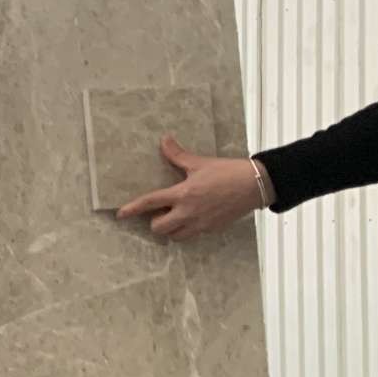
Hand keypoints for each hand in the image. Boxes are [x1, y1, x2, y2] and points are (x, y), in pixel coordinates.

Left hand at [116, 135, 266, 240]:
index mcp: (183, 194)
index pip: (150, 203)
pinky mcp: (212, 229)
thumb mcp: (200, 163)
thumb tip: (164, 140)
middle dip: (155, 221)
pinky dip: (186, 231)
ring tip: (174, 216)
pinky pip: (192, 236)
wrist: (256, 185)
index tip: (120, 214)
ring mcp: (201, 224)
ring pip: (175, 236)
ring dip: (170, 229)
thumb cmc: (229, 172)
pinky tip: (191, 219)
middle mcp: (189, 212)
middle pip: (159, 228)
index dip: (133, 209)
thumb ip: (178, 155)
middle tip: (160, 211)